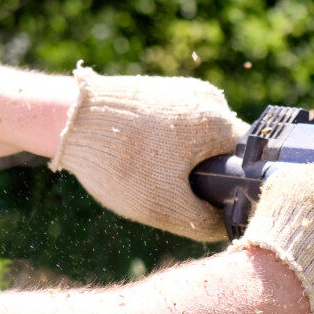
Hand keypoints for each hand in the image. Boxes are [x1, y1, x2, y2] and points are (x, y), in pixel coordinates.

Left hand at [51, 67, 249, 241]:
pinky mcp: (160, 87)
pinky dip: (166, 141)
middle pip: (222, 149)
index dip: (231, 188)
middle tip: (173, 190)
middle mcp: (211, 99)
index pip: (247, 163)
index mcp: (222, 123)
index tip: (208, 203)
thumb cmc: (119, 162)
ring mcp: (184, 89)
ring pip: (199, 135)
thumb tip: (225, 226)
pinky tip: (141, 153)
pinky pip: (177, 122)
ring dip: (182, 157)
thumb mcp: (165, 206)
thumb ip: (205, 222)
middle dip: (203, 173)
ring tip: (150, 170)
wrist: (66, 118)